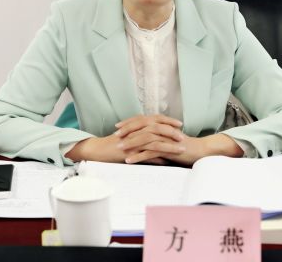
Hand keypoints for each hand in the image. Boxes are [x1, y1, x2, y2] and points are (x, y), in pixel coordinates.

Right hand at [65, 114, 182, 163]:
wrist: (98, 150)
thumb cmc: (114, 145)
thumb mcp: (130, 138)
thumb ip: (143, 138)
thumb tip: (156, 142)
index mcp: (136, 125)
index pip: (155, 119)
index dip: (168, 120)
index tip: (179, 124)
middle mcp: (135, 131)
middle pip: (157, 127)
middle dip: (172, 131)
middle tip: (183, 136)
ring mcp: (132, 141)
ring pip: (154, 141)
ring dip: (169, 145)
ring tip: (180, 149)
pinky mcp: (129, 152)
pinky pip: (145, 155)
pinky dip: (156, 158)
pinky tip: (166, 162)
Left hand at [123, 132, 244, 165]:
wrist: (200, 151)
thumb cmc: (184, 148)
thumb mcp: (169, 141)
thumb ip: (158, 140)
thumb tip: (144, 142)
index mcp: (162, 126)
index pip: (143, 120)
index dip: (129, 123)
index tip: (117, 127)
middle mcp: (163, 130)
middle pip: (141, 126)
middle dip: (127, 130)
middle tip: (115, 136)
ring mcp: (165, 139)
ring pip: (144, 138)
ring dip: (130, 143)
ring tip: (119, 148)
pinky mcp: (168, 149)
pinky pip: (150, 152)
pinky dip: (138, 156)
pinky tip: (129, 160)